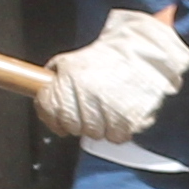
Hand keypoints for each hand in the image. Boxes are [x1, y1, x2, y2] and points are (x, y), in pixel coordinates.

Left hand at [37, 9, 188, 143]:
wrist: (147, 51)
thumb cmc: (114, 54)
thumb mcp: (75, 57)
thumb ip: (56, 75)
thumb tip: (41, 91)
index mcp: (71, 78)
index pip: (49, 109)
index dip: (51, 115)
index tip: (57, 117)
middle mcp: (87, 94)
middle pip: (72, 126)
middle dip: (77, 121)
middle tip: (88, 109)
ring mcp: (109, 108)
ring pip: (94, 134)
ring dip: (100, 125)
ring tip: (108, 107)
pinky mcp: (129, 119)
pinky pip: (117, 136)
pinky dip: (119, 129)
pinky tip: (121, 112)